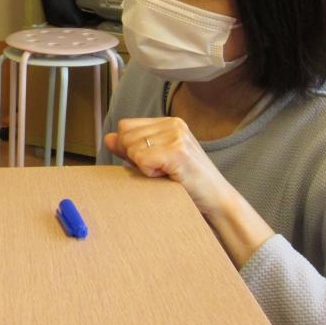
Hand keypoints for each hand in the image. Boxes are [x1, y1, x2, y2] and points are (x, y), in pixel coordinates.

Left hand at [105, 116, 274, 266]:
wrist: (217, 202)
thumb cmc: (187, 184)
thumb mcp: (157, 161)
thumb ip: (132, 149)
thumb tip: (108, 138)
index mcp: (169, 122)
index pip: (126, 126)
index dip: (127, 147)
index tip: (147, 162)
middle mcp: (173, 124)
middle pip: (125, 135)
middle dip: (133, 157)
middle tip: (158, 170)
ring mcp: (177, 136)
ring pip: (132, 148)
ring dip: (143, 167)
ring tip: (165, 173)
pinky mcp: (177, 151)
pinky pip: (142, 160)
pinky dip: (149, 173)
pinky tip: (167, 176)